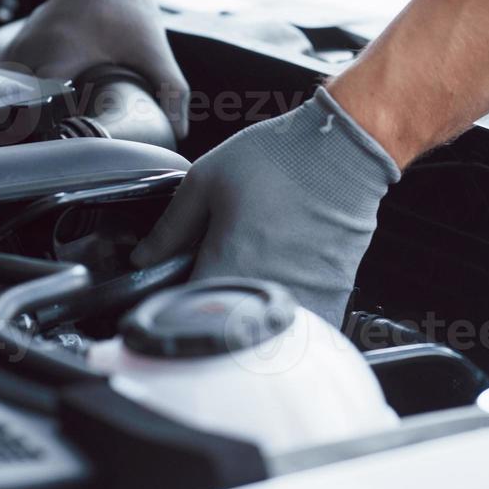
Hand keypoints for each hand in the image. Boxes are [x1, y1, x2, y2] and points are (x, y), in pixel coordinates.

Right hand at [3, 0, 189, 137]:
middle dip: (29, 128)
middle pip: (15, 103)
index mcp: (63, 51)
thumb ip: (171, 91)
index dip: (43, 127)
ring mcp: (19, 47)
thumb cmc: (127, 9)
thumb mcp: (154, 51)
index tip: (56, 144)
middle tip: (48, 148)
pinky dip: (13, 98)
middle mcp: (33, 49)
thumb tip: (178, 131)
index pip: (36, 101)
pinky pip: (4, 81)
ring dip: (19, 114)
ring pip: (5, 93)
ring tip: (37, 134)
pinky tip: (30, 112)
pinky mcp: (14, 47)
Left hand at [131, 87, 400, 325]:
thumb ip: (171, 226)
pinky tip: (283, 286)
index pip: (184, 315)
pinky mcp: (333, 298)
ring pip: (266, 336)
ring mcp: (303, 301)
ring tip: (255, 278)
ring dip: (252, 320)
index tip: (177, 289)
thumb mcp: (207, 180)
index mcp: (226, 269)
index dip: (174, 305)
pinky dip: (288, 318)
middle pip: (226, 332)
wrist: (345, 151)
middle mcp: (265, 295)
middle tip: (217, 277)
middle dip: (213, 314)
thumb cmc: (280, 158)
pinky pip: (302, 327)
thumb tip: (143, 257)